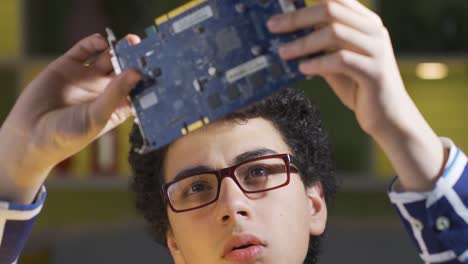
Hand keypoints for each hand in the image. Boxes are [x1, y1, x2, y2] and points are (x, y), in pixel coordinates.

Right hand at [0, 34, 141, 202]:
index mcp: (116, 106)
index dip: (148, 79)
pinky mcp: (68, 67)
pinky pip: (84, 50)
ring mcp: (86, 77)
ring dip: (119, 49)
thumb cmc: (68, 136)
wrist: (29, 135)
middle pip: (125, 70)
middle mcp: (103, 90)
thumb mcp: (97, 116)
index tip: (161, 69)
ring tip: (130, 42)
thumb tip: (137, 72)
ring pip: (108, 58)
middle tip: (147, 50)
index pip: (137, 89)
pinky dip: (93, 43)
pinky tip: (101, 42)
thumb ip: (116, 93)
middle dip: (136, 60)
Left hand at [268, 0, 411, 135]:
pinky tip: (302, 68)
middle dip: (297, 17)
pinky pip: (342, 60)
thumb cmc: (358, 87)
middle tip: (272, 26)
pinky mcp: (374, 71)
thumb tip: (286, 37)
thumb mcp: (336, 62)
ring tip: (282, 52)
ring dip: (304, 42)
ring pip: (335, 33)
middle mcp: (373, 30)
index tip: (281, 0)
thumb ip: (319, 46)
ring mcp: (376, 49)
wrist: (388, 117)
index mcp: (365, 22)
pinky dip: (318, 62)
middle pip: (331, 10)